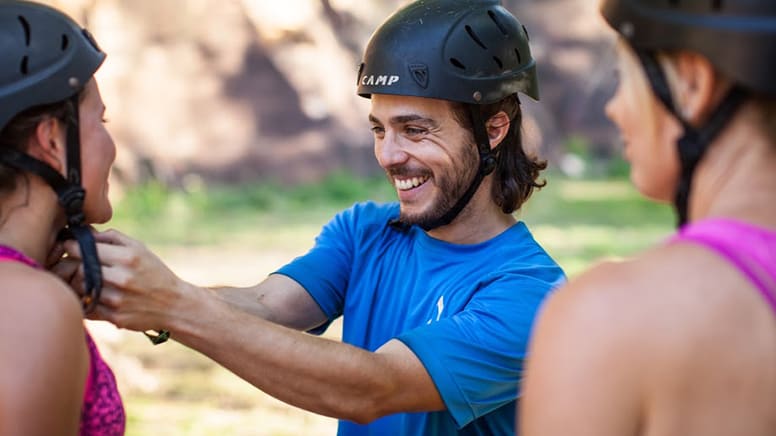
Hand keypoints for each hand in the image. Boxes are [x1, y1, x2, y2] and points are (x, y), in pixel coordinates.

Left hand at [62, 228, 184, 332]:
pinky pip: (87, 306)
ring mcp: (117, 300)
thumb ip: (112, 238)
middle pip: (79, 268)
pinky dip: (87, 300)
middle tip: (77, 263)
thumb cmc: (154, 273)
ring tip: (88, 280)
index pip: (85, 249)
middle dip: (74, 265)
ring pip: (80, 288)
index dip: (72, 246)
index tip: (71, 246)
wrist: (174, 305)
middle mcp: (122, 278)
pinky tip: (96, 295)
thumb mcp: (140, 249)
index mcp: (128, 258)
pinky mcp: (114, 317)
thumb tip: (84, 233)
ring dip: (80, 284)